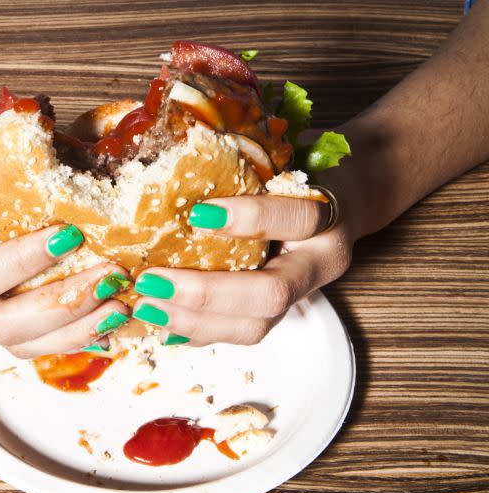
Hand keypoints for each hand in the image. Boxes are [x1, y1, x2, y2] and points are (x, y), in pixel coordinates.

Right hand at [0, 136, 130, 357]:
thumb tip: (59, 145)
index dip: (23, 262)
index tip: (69, 231)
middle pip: (6, 326)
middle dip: (66, 305)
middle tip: (112, 275)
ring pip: (21, 343)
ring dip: (75, 330)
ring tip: (119, 305)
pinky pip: (27, 338)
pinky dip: (68, 335)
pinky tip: (104, 323)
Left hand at [132, 181, 356, 345]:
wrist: (345, 197)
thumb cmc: (299, 171)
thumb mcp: (282, 159)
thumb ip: (243, 165)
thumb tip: (173, 166)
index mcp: (328, 218)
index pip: (296, 220)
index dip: (249, 219)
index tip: (196, 214)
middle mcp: (319, 264)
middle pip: (272, 295)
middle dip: (206, 294)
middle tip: (152, 281)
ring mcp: (300, 295)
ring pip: (254, 326)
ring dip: (193, 320)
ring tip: (147, 306)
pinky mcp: (275, 313)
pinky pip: (236, 333)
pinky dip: (195, 332)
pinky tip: (160, 324)